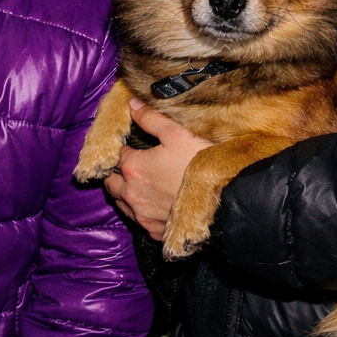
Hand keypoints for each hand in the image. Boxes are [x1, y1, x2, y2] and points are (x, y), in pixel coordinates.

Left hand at [104, 97, 213, 240]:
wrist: (225, 201)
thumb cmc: (200, 165)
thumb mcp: (177, 134)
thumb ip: (150, 118)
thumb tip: (131, 104)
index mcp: (133, 168)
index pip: (115, 155)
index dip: (122, 148)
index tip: (131, 145)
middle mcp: (132, 194)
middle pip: (111, 182)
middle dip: (117, 172)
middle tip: (132, 164)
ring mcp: (143, 216)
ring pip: (122, 203)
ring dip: (126, 192)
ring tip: (143, 183)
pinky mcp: (155, 231)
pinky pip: (140, 221)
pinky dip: (142, 211)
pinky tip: (156, 203)